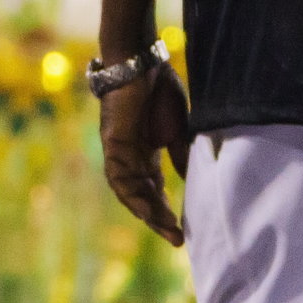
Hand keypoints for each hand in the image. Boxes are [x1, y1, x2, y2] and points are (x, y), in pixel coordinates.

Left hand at [99, 64, 190, 246]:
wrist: (141, 63)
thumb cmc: (160, 90)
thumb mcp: (178, 129)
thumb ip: (180, 156)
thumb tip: (190, 182)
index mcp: (146, 153)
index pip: (154, 190)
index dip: (167, 211)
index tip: (182, 231)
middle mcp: (131, 157)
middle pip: (142, 196)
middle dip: (159, 218)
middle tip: (177, 239)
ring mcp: (119, 152)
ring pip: (130, 192)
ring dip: (147, 212)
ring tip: (166, 229)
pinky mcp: (112, 145)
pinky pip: (119, 177)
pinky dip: (132, 195)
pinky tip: (146, 210)